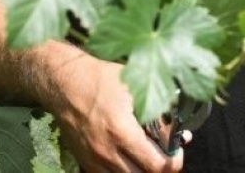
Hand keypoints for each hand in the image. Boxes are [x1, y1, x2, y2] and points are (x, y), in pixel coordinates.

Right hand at [52, 54, 186, 172]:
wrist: (65, 84)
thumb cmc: (101, 80)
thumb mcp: (134, 88)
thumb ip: (158, 111)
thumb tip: (180, 132)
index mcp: (122, 131)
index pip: (157, 165)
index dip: (173, 162)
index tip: (176, 152)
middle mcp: (107, 152)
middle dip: (159, 168)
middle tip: (165, 155)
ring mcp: (94, 160)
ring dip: (140, 170)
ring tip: (147, 156)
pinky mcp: (85, 162)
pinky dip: (123, 171)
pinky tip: (129, 157)